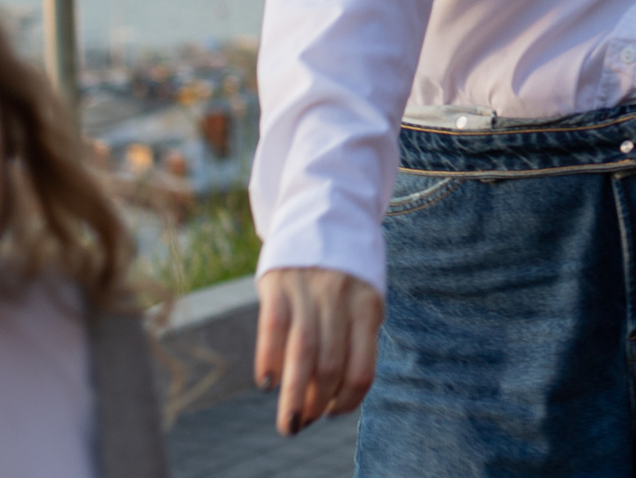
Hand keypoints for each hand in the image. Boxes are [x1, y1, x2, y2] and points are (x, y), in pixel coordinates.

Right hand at [254, 267, 384, 434]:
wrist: (325, 211)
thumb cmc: (344, 272)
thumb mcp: (362, 298)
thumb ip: (352, 339)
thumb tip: (327, 399)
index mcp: (368, 308)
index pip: (362, 370)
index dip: (347, 401)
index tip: (331, 413)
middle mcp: (341, 300)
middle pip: (330, 366)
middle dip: (315, 404)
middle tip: (300, 425)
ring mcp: (310, 290)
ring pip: (303, 353)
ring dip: (294, 394)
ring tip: (287, 421)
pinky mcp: (280, 283)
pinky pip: (274, 327)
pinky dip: (269, 360)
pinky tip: (267, 382)